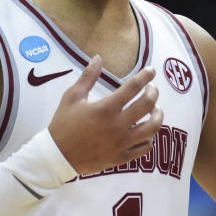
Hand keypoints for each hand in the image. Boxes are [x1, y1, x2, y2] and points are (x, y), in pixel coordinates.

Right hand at [48, 55, 162, 174]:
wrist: (56, 156)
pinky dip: (150, 138)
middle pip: (147, 105)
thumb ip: (87, 77)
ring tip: (155, 109)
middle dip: (154, 92)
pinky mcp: (121, 157)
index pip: (133, 87)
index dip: (145, 75)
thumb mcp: (72, 97)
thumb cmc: (63, 124)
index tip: (151, 70)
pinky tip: (146, 130)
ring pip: (152, 128)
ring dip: (158, 115)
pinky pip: (145, 148)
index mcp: (105, 108)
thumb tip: (98, 57)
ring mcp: (121, 143)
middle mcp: (117, 125)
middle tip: (152, 88)